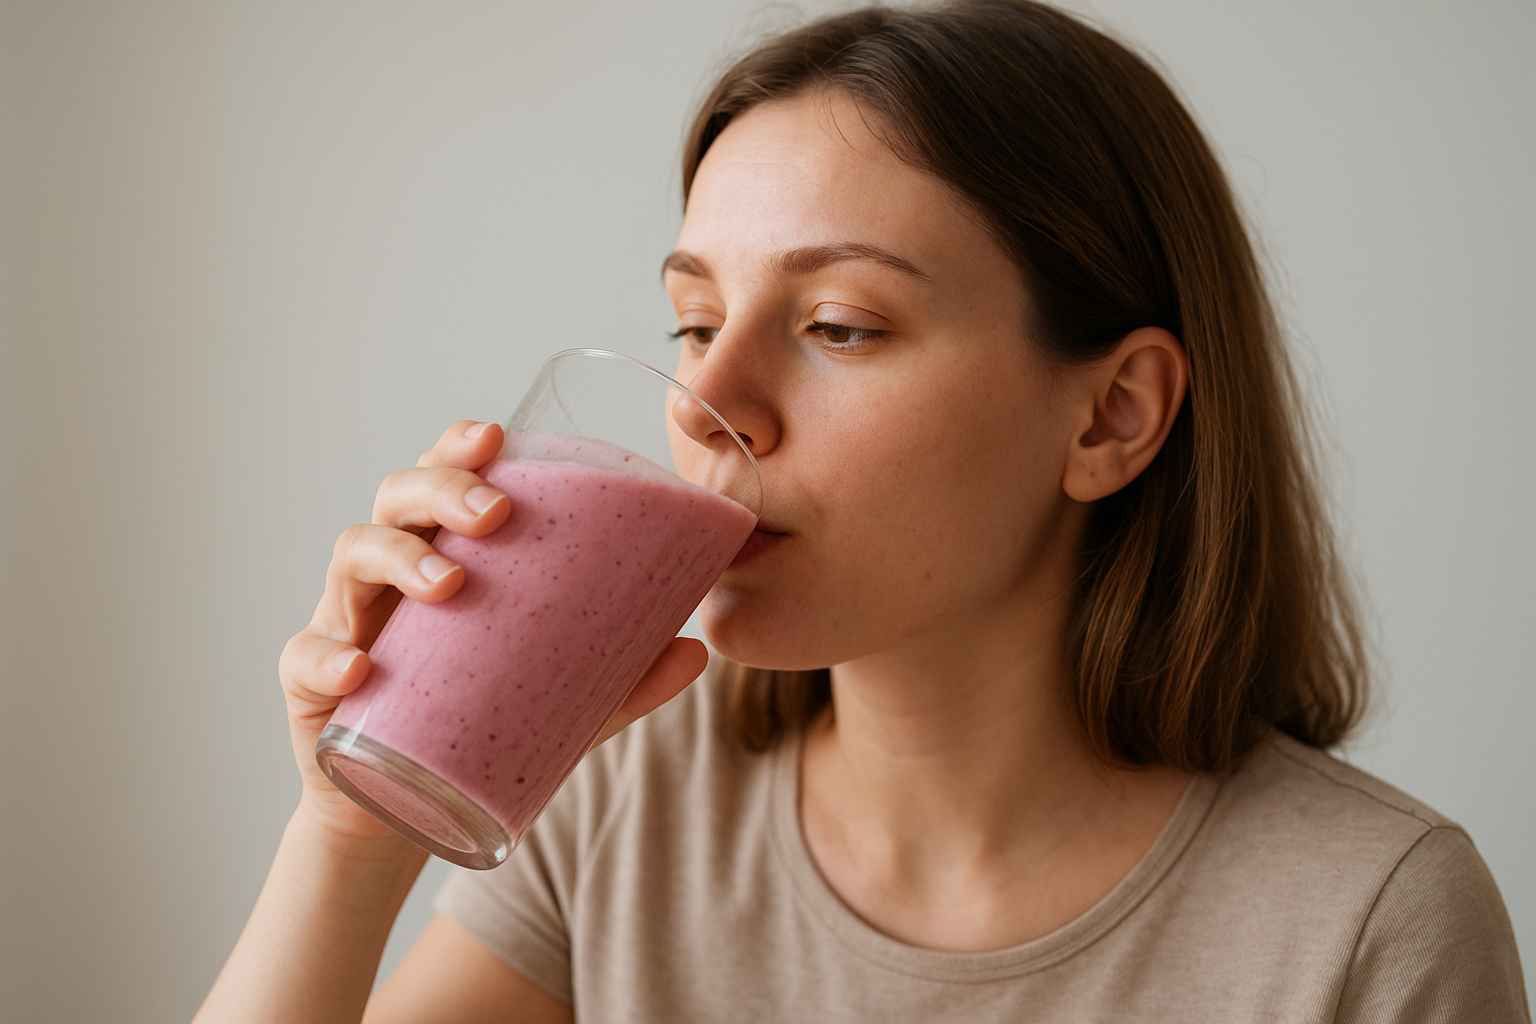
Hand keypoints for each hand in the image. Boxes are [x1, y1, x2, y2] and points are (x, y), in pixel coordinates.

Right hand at [278, 419, 709, 852]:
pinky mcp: (312, 684)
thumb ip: (624, 679)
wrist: (403, 813)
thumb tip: (698, 649)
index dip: (460, 448)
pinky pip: (306, 657)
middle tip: (493, 516)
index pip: (443, 479)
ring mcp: (345, 621)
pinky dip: (330, 657)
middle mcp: (390, 576)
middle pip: (397, 498)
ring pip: (352, 557)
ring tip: (449, 583)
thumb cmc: (478, 725)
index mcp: (443, 556)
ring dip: (399, 557)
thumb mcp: (561, 704)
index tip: (496, 438)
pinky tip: (362, 669)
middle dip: (441, 490)